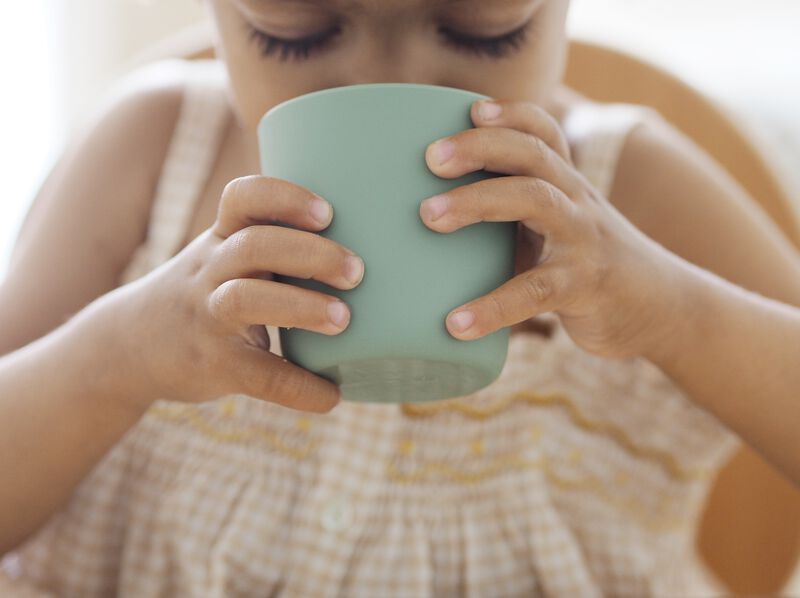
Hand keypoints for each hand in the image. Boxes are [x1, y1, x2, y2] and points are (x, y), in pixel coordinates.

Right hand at [114, 175, 364, 412]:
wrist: (131, 345)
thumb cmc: (205, 291)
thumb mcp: (224, 256)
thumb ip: (272, 246)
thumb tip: (367, 247)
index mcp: (222, 237)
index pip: (244, 198)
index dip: (284, 198)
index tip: (327, 212)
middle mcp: (211, 269)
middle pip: (254, 245)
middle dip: (311, 254)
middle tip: (357, 271)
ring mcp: (207, 315)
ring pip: (246, 299)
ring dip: (302, 307)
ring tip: (344, 321)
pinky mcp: (212, 363)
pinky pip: (258, 375)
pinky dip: (300, 387)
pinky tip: (331, 395)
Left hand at [420, 98, 680, 358]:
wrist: (664, 309)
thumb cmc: (591, 267)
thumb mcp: (561, 230)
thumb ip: (516, 216)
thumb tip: (435, 220)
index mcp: (567, 185)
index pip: (544, 133)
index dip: (511, 114)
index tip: (471, 108)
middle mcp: (577, 201)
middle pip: (532, 154)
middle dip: (480, 146)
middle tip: (431, 158)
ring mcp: (584, 240)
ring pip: (536, 200)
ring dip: (478, 201)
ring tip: (428, 217)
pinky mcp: (585, 286)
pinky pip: (535, 291)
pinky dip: (492, 307)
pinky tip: (456, 324)